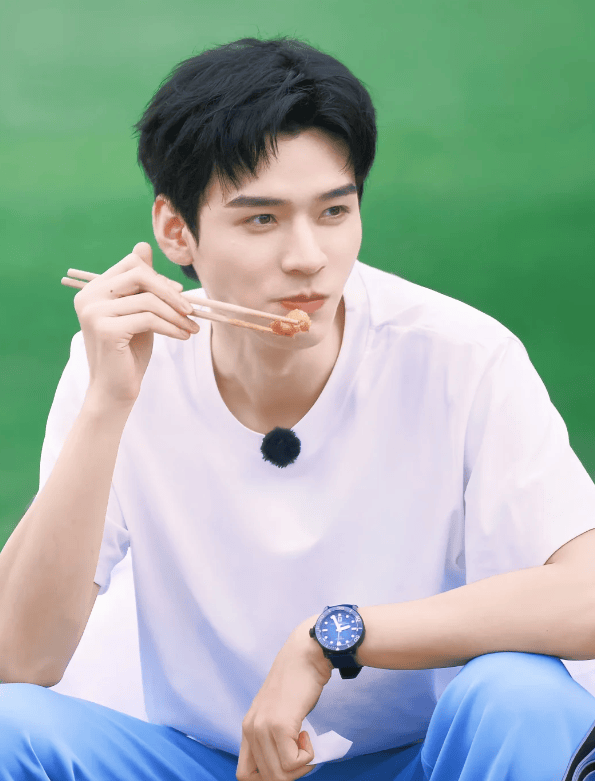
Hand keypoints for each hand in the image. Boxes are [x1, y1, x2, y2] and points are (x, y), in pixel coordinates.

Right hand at [73, 242, 198, 406]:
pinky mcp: (106, 329)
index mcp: (93, 289)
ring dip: (176, 314)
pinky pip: (149, 318)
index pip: (131, 263)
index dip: (159, 277)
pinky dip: (172, 327)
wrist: (114, 391)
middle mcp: (88, 297)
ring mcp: (94, 312)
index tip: (179, 296)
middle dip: (170, 292)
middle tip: (190, 311)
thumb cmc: (128, 353)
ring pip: (148, 299)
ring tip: (191, 328)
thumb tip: (143, 245)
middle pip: (140, 274)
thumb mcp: (138, 313)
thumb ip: (141, 285)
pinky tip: (183, 336)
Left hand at [236, 618, 332, 780]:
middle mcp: (251, 729)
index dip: (269, 776)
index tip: (287, 762)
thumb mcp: (278, 712)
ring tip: (305, 742)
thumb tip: (285, 765)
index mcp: (248, 728)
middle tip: (302, 752)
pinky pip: (293, 762)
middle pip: (267, 778)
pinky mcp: (280, 725)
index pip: (245, 774)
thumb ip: (273, 735)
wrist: (305, 656)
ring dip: (300, 767)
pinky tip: (306, 734)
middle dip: (291, 774)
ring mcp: (263, 728)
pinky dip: (307, 756)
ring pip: (280, 775)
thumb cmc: (299, 683)